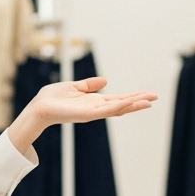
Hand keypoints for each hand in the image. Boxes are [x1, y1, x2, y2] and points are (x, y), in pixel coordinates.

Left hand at [5, 77, 156, 154]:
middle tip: (155, 97)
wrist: (39, 107)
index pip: (118, 98)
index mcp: (94, 101)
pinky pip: (107, 110)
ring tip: (149, 102)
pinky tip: (130, 102)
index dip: (133, 96)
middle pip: (122, 104)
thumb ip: (89, 85)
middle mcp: (96, 108)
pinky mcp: (87, 115)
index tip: (147, 94)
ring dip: (134, 105)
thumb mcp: (74, 87)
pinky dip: (119, 105)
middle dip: (139, 101)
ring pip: (118, 108)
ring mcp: (93, 112)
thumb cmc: (53, 98)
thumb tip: (105, 80)